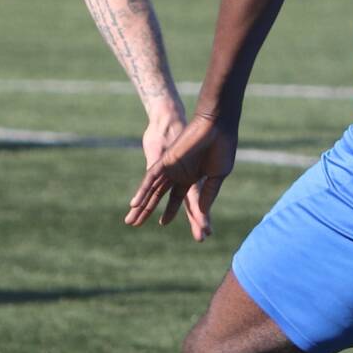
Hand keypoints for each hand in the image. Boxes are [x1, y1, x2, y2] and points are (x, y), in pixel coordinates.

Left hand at [126, 114, 236, 242]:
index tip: (174, 228)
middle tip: (136, 226)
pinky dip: (142, 191)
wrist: (217, 125)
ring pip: (151, 190)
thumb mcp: (217, 176)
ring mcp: (170, 168)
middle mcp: (177, 174)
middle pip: (159, 197)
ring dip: (142, 206)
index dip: (178, 215)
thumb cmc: (222, 147)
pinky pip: (150, 178)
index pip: (181, 201)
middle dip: (149, 212)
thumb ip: (208, 194)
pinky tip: (135, 204)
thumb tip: (202, 213)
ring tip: (131, 221)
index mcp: (191, 177)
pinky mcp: (166, 161)